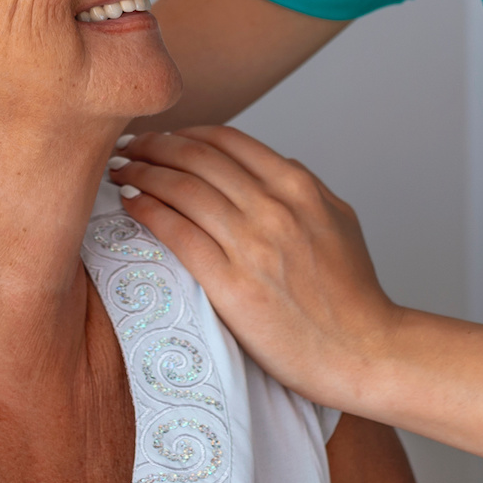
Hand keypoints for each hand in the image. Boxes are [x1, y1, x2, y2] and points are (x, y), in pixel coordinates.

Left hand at [115, 126, 400, 409]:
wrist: (362, 350)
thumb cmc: (353, 293)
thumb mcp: (341, 220)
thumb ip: (307, 186)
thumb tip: (278, 161)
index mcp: (298, 186)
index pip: (227, 140)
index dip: (186, 132)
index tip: (162, 137)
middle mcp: (273, 206)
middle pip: (197, 157)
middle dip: (154, 145)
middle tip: (129, 147)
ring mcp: (251, 244)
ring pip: (182, 188)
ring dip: (143, 172)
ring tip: (121, 171)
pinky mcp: (230, 283)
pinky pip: (178, 233)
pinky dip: (148, 210)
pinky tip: (131, 203)